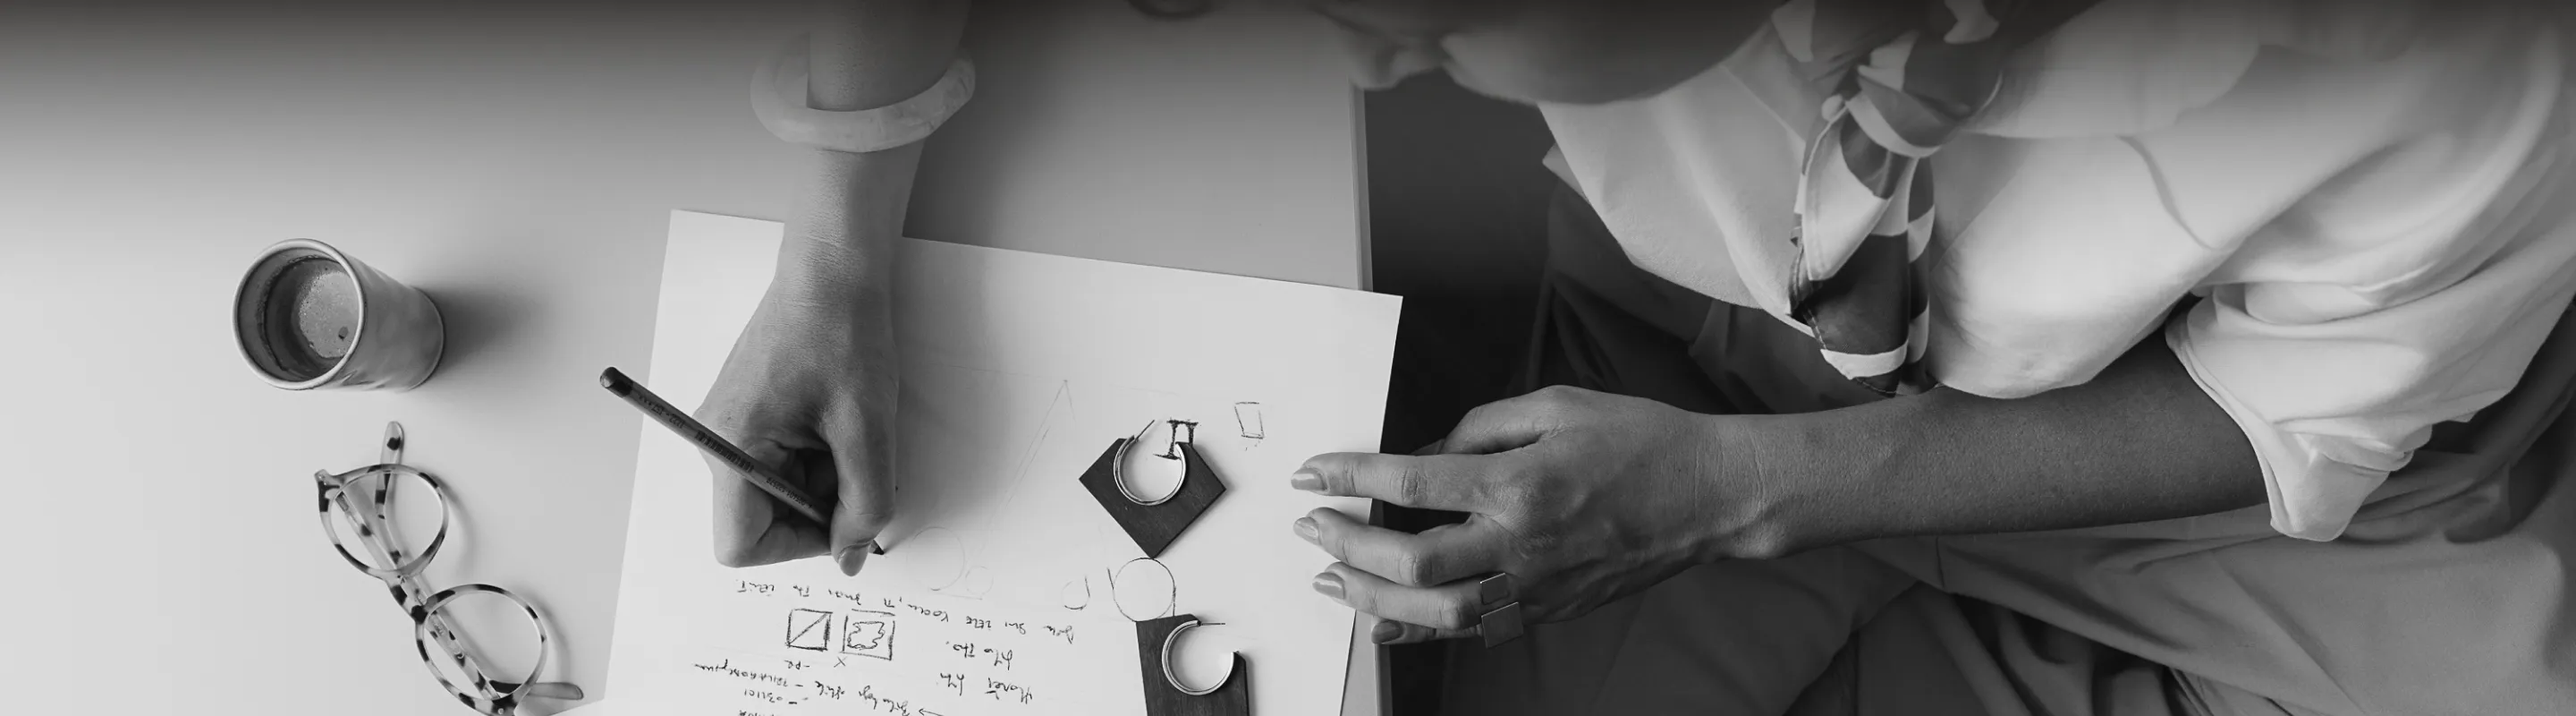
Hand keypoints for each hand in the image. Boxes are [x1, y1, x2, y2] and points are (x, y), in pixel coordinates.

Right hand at [695, 280, 898, 575]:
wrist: (833, 272)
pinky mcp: (747, 416)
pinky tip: (838, 420)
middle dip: (818, 504)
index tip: (843, 520)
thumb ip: (864, 505)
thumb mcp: (868, 432)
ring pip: (777, 492)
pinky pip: (779, 463)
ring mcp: (728, 428)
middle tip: (855, 458)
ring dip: (823, 477)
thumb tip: (850, 556)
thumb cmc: (843, 336)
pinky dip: (817, 457)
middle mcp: (714, 441)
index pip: (740, 545)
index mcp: (728, 446)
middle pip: (762, 519)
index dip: (798, 546)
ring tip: (849, 428)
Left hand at [1290, 385, 1789, 643]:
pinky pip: (1471, 630)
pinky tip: (1384, 617)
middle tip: (1311, 527)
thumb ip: (1480, 428)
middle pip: (1411, 560)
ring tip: (1331, 577)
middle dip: (1348, 543)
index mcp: (1520, 482)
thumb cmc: (1641, 440)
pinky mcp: (1548, 609)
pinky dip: (1419, 630)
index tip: (1314, 472)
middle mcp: (1521, 542)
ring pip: (1436, 612)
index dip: (1351, 475)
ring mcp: (1536, 586)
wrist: (1709, 496)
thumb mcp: (1556, 406)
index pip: (1412, 480)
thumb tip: (1422, 453)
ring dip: (1372, 597)